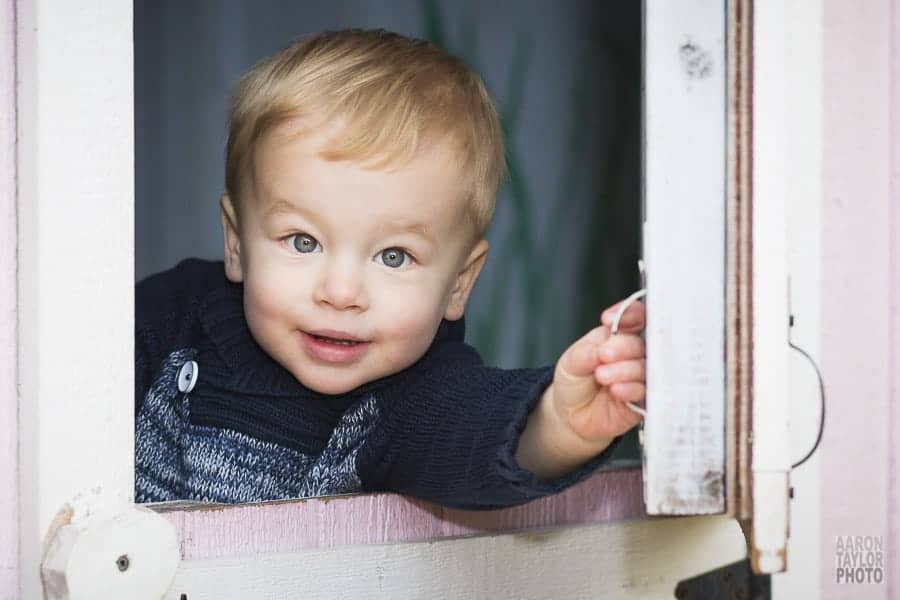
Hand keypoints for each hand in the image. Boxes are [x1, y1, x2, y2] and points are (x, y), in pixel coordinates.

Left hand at [551, 299, 646, 442]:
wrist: (569, 415)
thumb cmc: (574, 381)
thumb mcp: (571, 361)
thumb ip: (586, 352)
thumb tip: (602, 348)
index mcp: (617, 337)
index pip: (634, 317)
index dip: (629, 314)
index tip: (608, 320)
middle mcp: (632, 355)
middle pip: (640, 343)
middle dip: (623, 347)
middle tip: (604, 355)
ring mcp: (638, 378)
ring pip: (644, 368)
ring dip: (624, 370)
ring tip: (602, 376)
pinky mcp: (641, 401)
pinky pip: (644, 393)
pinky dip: (631, 389)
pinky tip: (617, 390)